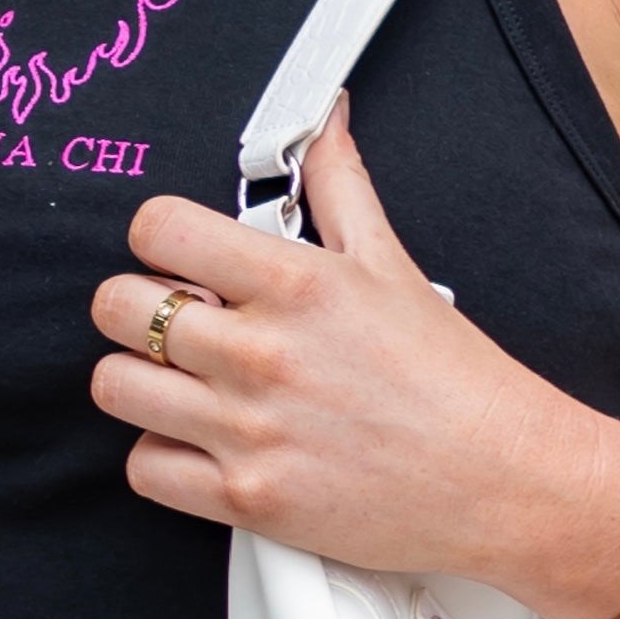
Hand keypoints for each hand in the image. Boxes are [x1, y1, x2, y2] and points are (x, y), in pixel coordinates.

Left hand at [88, 100, 619, 618]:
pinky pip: (145, 468)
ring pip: (114, 388)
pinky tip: (200, 441)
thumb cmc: (454, 378)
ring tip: (181, 381)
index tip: (176, 257)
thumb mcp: (393, 263)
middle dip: (134, 307)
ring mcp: (250, 431)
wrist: (505, 480)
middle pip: (118, 308)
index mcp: (298, 284)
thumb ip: (340, 185)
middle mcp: (264, 353)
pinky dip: (162, 456)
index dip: (156, 238)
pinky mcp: (247, 500)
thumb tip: (324, 117)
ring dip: (138, 380)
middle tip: (174, 320)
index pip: (159, 229)